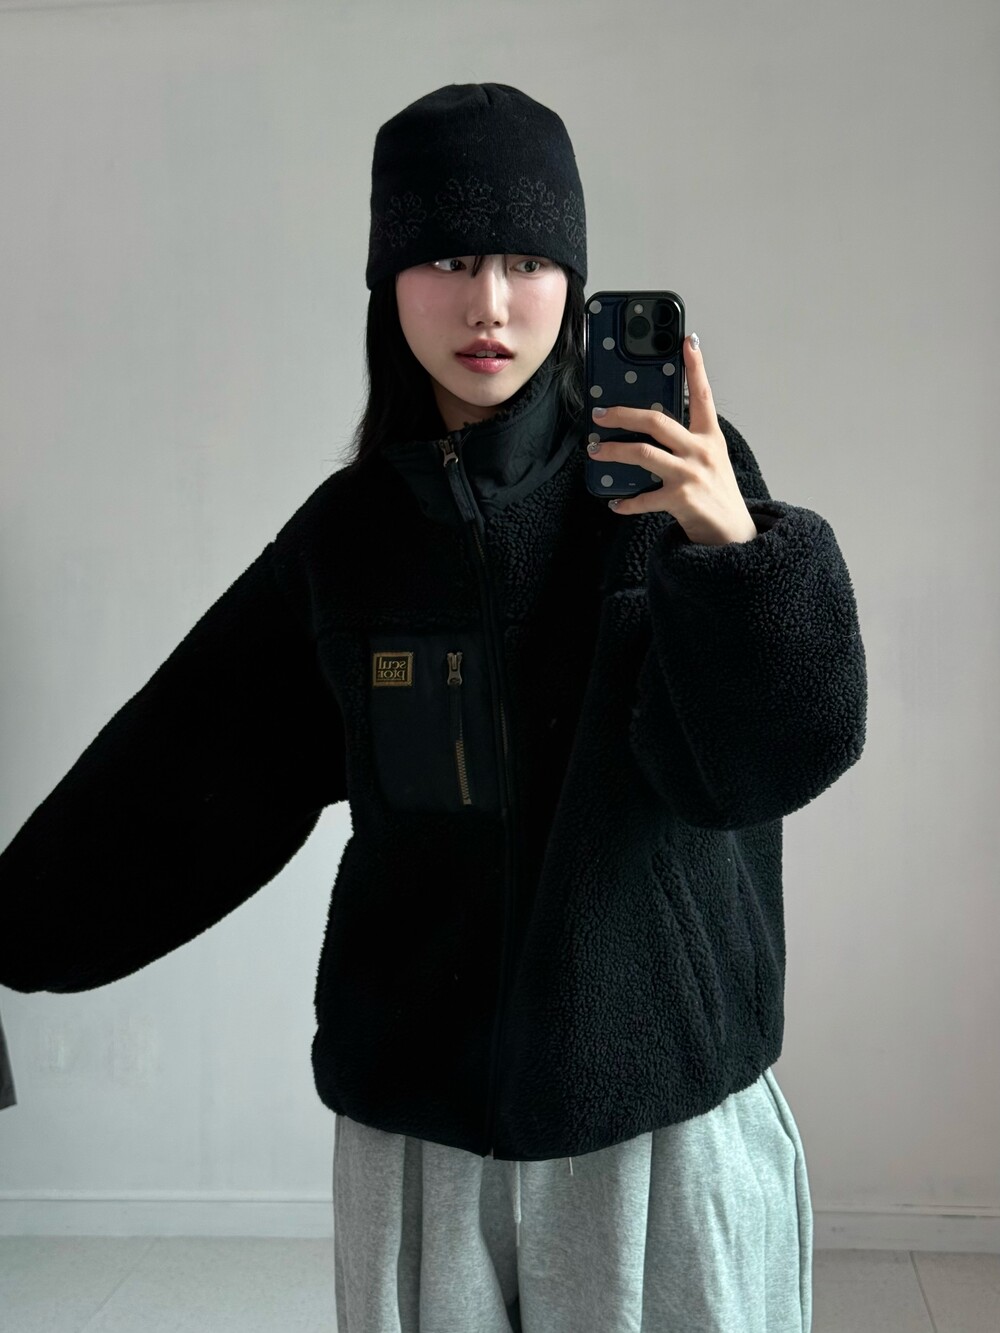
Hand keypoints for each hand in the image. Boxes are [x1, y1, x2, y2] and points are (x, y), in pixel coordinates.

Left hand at [587, 334, 757, 545]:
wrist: (733, 534)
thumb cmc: (716, 493)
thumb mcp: (710, 459)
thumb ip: (688, 439)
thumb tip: (654, 424)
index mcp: (710, 437)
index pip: (703, 395)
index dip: (696, 367)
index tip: (687, 342)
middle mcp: (701, 451)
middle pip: (657, 421)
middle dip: (624, 414)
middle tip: (600, 413)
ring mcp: (691, 475)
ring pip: (644, 454)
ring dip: (614, 451)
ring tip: (595, 451)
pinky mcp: (681, 500)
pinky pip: (644, 498)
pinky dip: (626, 502)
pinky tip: (615, 503)